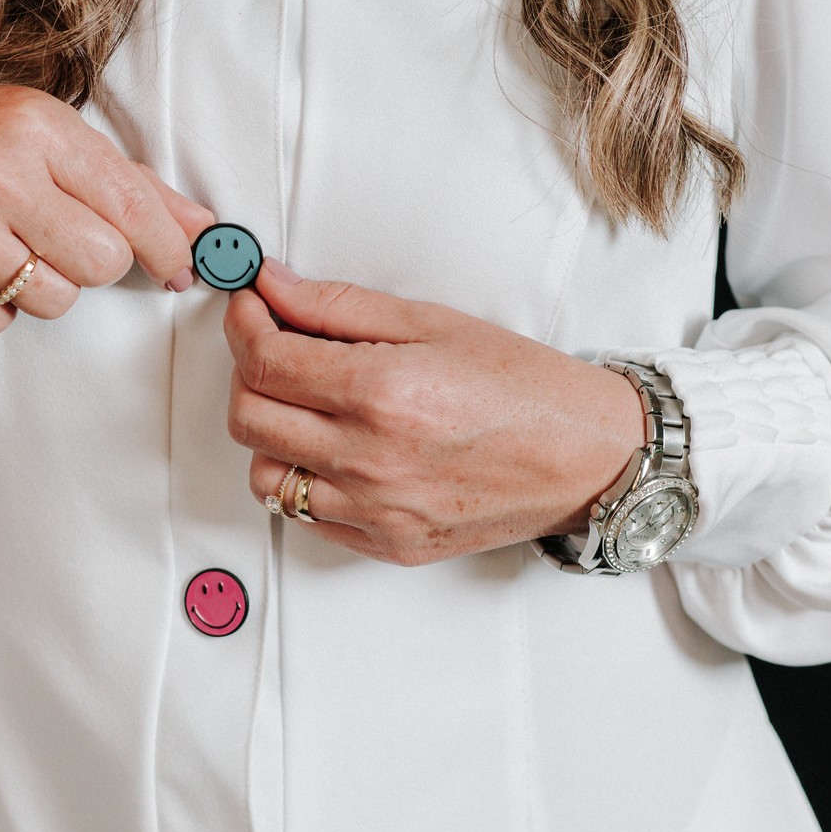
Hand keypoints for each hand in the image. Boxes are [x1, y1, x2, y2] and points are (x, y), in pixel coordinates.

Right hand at [0, 75, 213, 331]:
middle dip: (96, 261)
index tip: (180, 265)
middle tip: (62, 239)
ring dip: (44, 285)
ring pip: (55, 299)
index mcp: (36, 128)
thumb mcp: (43, 131)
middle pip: (103, 261)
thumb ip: (125, 181)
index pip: (132, 205)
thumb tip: (200, 229)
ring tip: (9, 247)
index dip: (169, 247)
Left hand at [225, 260, 645, 564]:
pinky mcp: (385, 543)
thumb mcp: (432, 321)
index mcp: (382, 393)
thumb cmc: (523, 386)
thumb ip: (339, 306)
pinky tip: (334, 448)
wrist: (586, 458)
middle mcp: (370, 459)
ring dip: (269, 431)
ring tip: (307, 404)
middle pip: (249, 415)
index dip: (244, 323)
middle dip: (248, 371)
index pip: (264, 359)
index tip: (250, 306)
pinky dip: (302, 478)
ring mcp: (375, 510)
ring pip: (264, 474)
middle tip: (275, 345)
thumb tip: (273, 288)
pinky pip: (304, 515)